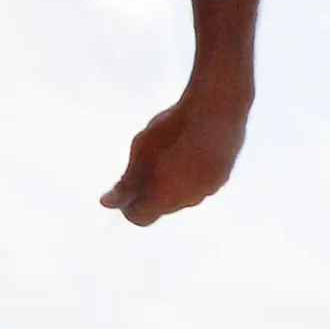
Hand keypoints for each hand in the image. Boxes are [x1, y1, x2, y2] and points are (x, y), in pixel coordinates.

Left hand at [101, 80, 249, 223]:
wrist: (214, 110)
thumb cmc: (172, 130)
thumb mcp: (140, 153)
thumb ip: (125, 184)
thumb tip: (107, 203)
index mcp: (162, 198)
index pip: (140, 218)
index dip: (128, 205)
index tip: (125, 187)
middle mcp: (187, 201)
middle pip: (162, 206)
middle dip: (152, 192)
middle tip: (147, 164)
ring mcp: (208, 190)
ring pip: (184, 195)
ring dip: (175, 183)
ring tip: (172, 151)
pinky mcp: (222, 177)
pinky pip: (202, 183)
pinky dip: (193, 173)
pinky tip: (192, 148)